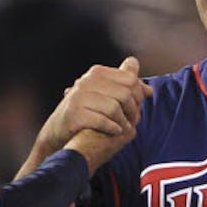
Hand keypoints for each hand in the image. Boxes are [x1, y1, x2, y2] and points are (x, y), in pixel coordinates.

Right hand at [36, 57, 152, 153]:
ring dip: (123, 122)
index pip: (130, 80)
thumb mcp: (104, 97)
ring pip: (115, 107)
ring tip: (123, 128)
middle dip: (133, 110)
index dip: (138, 95)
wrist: (56, 133)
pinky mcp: (74, 114)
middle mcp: (86, 81)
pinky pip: (102, 120)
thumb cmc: (85, 114)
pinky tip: (114, 132)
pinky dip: (112, 128)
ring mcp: (79, 97)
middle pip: (125, 93)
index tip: (136, 108)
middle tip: (133, 121)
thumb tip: (149, 90)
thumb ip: (126, 91)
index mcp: (97, 73)